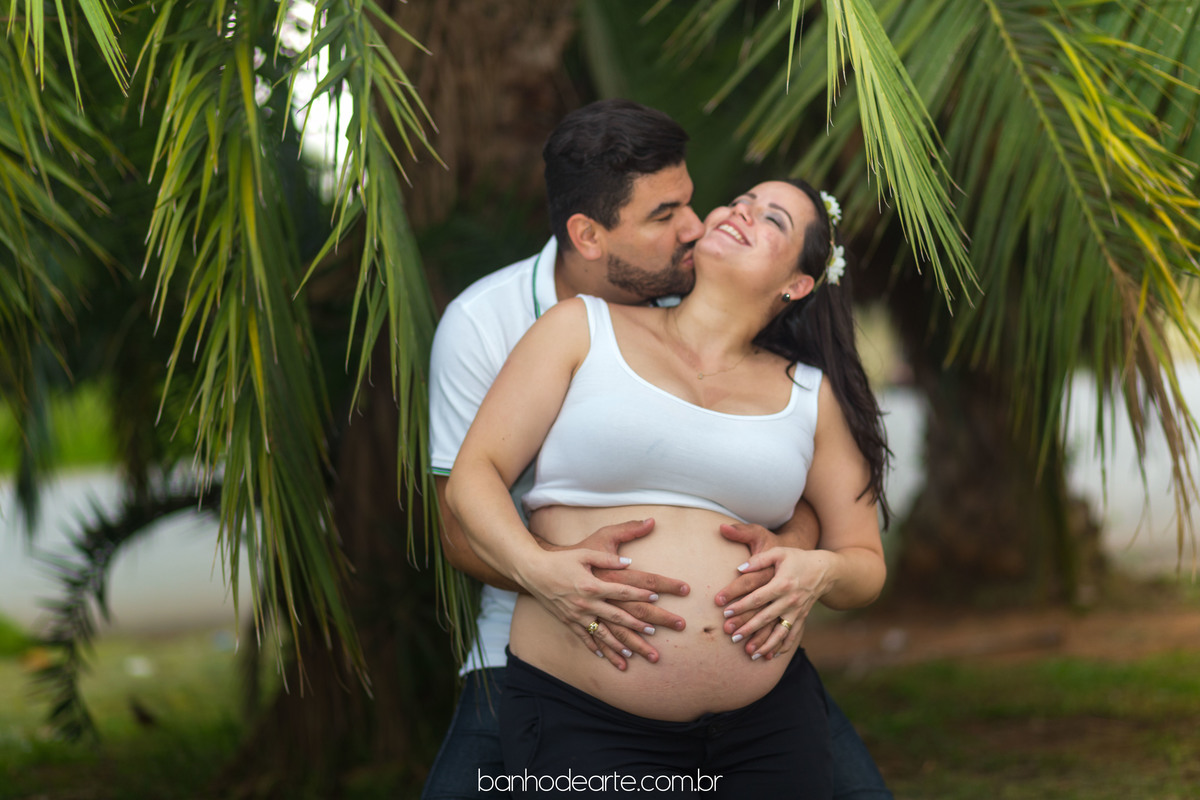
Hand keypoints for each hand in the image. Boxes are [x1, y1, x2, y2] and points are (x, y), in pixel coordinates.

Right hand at [537, 518, 688, 669]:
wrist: (533, 572)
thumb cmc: (561, 560)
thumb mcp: (585, 553)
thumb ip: (608, 559)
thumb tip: (629, 561)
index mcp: (592, 585)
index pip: (622, 591)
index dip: (640, 593)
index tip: (657, 598)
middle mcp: (586, 603)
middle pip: (618, 617)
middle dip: (638, 626)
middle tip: (656, 633)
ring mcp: (577, 615)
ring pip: (603, 633)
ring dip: (619, 645)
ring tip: (634, 654)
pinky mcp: (568, 621)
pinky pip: (584, 638)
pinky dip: (596, 648)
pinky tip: (605, 657)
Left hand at [721, 546, 835, 660]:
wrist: (825, 570)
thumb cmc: (798, 558)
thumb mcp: (779, 553)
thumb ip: (759, 560)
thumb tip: (738, 569)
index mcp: (782, 584)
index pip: (757, 598)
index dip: (741, 606)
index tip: (726, 613)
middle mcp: (790, 600)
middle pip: (765, 618)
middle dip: (748, 629)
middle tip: (732, 637)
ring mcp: (797, 611)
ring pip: (779, 632)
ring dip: (765, 644)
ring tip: (750, 654)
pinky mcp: (802, 618)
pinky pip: (792, 635)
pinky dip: (783, 647)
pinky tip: (771, 656)